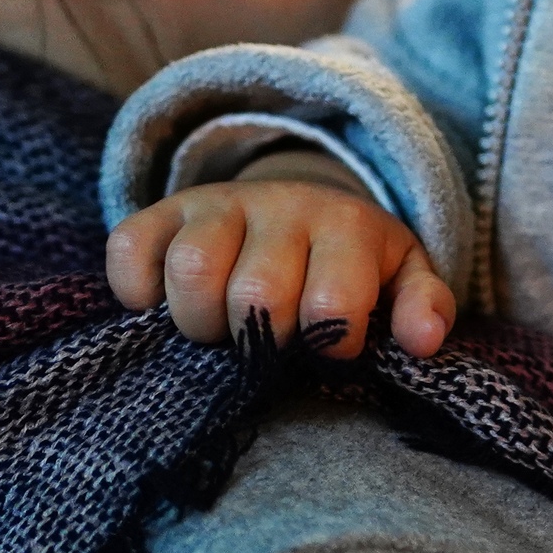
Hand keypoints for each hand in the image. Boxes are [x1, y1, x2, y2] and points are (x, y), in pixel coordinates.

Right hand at [106, 181, 454, 359]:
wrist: (304, 202)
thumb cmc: (353, 263)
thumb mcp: (402, 277)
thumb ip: (424, 306)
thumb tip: (423, 342)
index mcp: (347, 226)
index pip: (332, 303)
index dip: (330, 344)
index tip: (331, 351)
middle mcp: (282, 205)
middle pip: (256, 295)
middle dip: (261, 341)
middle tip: (271, 342)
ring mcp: (219, 205)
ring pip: (191, 271)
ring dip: (201, 322)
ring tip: (222, 329)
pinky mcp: (164, 211)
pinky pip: (129, 249)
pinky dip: (138, 292)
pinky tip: (166, 306)